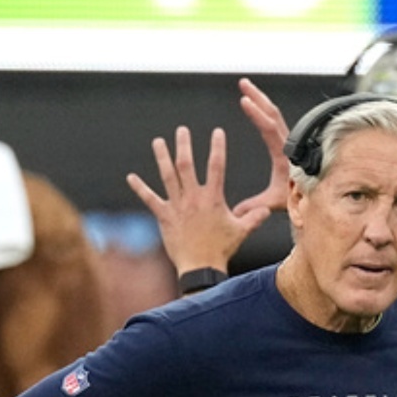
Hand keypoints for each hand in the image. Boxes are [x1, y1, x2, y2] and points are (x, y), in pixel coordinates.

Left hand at [125, 80, 289, 277]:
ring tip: (158, 142)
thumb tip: (266, 210)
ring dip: (162, 157)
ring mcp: (176, 205)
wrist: (200, 266)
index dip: (218, 147)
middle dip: (184, 145)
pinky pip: (149, 199)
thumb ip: (253, 217)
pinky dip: (140, 188)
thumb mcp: (241, 231)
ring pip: (167, 176)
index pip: (216, 166)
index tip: (217, 132)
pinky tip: (130, 178)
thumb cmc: (221, 249)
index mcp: (212, 198)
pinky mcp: (164, 216)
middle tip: (182, 130)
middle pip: (186, 165)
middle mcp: (193, 198)